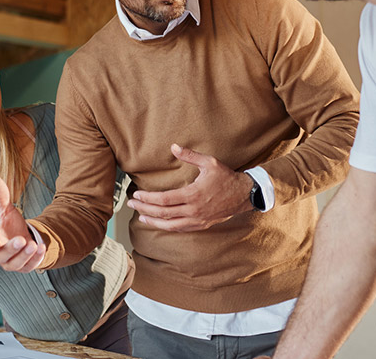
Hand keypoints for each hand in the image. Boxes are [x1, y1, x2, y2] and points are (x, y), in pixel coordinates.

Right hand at [0, 177, 44, 271]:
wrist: (22, 235)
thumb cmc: (9, 224)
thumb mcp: (6, 210)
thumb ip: (1, 197)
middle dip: (10, 249)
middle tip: (21, 240)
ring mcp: (9, 263)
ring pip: (13, 264)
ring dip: (23, 256)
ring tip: (33, 244)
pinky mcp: (23, 267)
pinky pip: (28, 267)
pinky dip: (35, 260)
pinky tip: (42, 248)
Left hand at [127, 144, 253, 231]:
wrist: (244, 195)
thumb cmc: (226, 177)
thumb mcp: (209, 162)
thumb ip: (190, 155)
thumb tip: (173, 147)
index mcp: (193, 195)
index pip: (164, 199)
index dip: (148, 197)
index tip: (137, 194)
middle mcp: (194, 210)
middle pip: (163, 213)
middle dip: (144, 208)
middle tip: (132, 203)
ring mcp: (197, 220)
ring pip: (170, 224)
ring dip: (153, 220)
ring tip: (141, 215)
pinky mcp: (201, 225)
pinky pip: (180, 229)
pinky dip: (167, 226)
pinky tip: (159, 222)